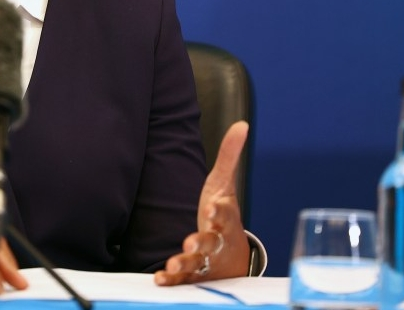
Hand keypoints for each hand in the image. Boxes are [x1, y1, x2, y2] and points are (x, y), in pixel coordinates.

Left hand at [155, 121, 250, 284]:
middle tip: (191, 241)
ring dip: (186, 262)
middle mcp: (217, 239)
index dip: (219, 211)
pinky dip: (172, 279)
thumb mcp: (225, 186)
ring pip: (198, 262)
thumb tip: (242, 124)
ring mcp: (206, 258)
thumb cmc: (223, 215)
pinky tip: (160, 278)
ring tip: (173, 263)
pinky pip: (183, 278)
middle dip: (203, 240)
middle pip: (212, 240)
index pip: (224, 213)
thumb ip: (230, 156)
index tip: (212, 208)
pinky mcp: (194, 273)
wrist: (232, 256)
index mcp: (224, 217)